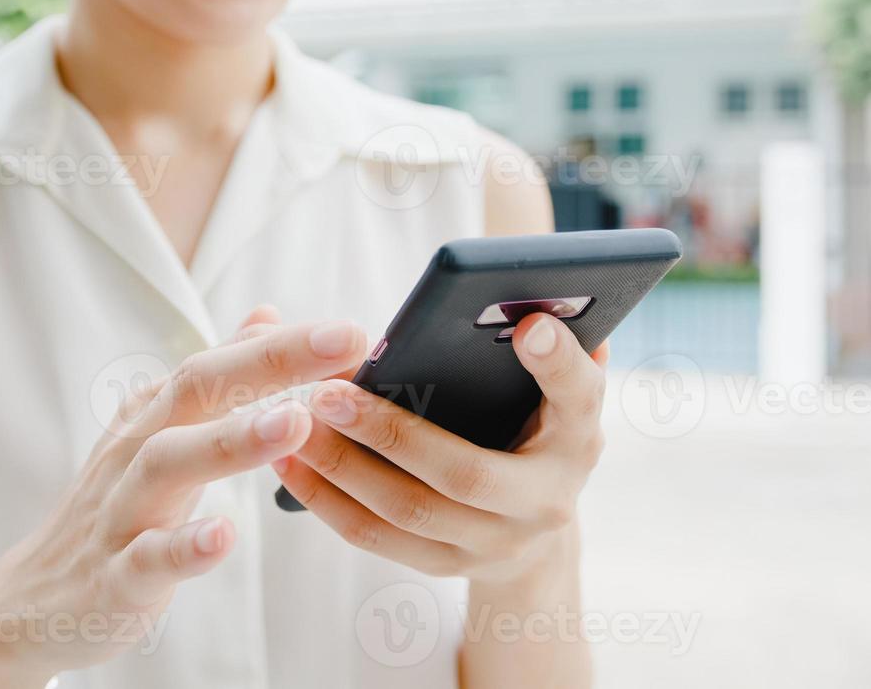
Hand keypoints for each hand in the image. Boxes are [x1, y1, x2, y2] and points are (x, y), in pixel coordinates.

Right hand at [0, 305, 368, 684]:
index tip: (354, 331)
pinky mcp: (116, 574)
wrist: (32, 601)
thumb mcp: (162, 433)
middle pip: (197, 389)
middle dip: (270, 361)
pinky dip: (185, 546)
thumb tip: (267, 316)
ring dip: (232, 440)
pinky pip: (148, 557)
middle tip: (342, 343)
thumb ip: (218, 379)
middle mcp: (136, 449)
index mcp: (154, 415)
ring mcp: (123, 511)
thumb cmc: (115, 509)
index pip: (221, 361)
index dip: (287, 343)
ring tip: (296, 423)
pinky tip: (225, 534)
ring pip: (169, 463)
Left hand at [271, 312, 607, 584]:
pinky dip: (328, 501)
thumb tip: (536, 305)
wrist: (536, 529)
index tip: (529, 326)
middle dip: (391, 433)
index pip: (579, 395)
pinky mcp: (446, 564)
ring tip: (297, 424)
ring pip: (409, 511)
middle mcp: (546, 501)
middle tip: (329, 392)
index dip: (558, 362)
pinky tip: (291, 464)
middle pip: (464, 473)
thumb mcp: (556, 391)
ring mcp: (495, 543)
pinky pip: (378, 538)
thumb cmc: (536, 430)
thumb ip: (551, 349)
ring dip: (343, 468)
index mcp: (579, 437)